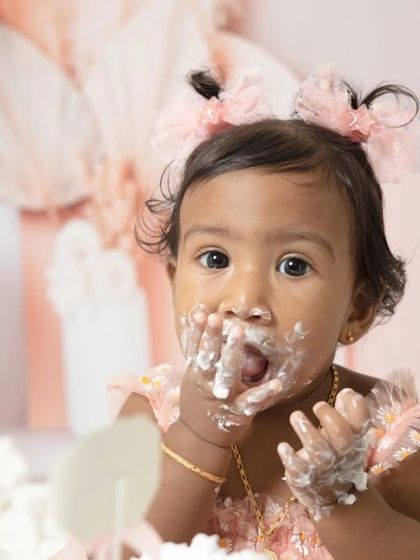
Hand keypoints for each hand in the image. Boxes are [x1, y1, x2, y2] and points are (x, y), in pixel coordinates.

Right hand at [179, 306, 283, 446]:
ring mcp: (224, 398)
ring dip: (233, 353)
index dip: (199, 332)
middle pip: (210, 358)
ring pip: (228, 374)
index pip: (197, 349)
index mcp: (198, 374)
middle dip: (212, 337)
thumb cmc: (199, 399)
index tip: (201, 313)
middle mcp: (208, 384)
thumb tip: (200, 317)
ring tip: (239, 332)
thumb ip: (199, 352)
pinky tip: (277, 383)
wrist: (199, 437)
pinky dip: (265, 392)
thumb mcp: (193, 375)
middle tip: (217, 318)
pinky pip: (253, 401)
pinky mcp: (240, 412)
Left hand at [277, 387, 370, 519]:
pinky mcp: (305, 477)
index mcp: (354, 439)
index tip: (344, 393)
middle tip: (317, 405)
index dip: (357, 408)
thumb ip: (347, 412)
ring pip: (319, 451)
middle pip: (342, 436)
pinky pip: (298, 469)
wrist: (334, 495)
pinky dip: (290, 457)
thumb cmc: (337, 452)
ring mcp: (323, 467)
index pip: (363, 423)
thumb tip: (348, 393)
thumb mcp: (346, 433)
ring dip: (307, 432)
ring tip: (296, 416)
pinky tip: (283, 446)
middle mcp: (341, 453)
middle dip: (330, 417)